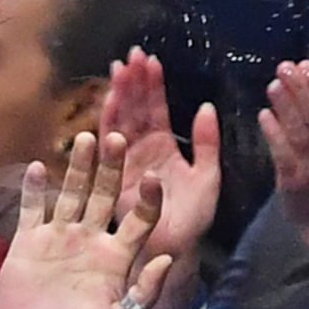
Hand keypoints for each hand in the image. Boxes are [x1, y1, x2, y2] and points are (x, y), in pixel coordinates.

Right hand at [0, 130, 171, 308]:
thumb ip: (144, 293)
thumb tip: (169, 258)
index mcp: (117, 257)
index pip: (140, 218)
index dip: (148, 198)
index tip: (151, 177)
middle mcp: (91, 242)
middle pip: (106, 196)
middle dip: (113, 167)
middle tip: (118, 136)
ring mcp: (59, 241)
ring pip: (72, 195)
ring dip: (79, 168)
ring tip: (86, 138)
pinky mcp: (28, 245)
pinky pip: (32, 210)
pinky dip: (35, 189)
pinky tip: (40, 167)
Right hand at [99, 48, 220, 308]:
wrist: (173, 253)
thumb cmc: (191, 221)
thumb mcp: (209, 178)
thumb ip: (207, 143)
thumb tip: (205, 107)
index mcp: (164, 149)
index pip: (155, 110)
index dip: (152, 85)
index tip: (148, 59)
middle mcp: (139, 154)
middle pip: (133, 112)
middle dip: (130, 84)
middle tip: (129, 56)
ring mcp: (121, 167)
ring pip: (116, 126)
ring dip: (116, 99)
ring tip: (117, 72)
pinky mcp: (108, 183)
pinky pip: (102, 154)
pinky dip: (99, 133)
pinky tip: (101, 111)